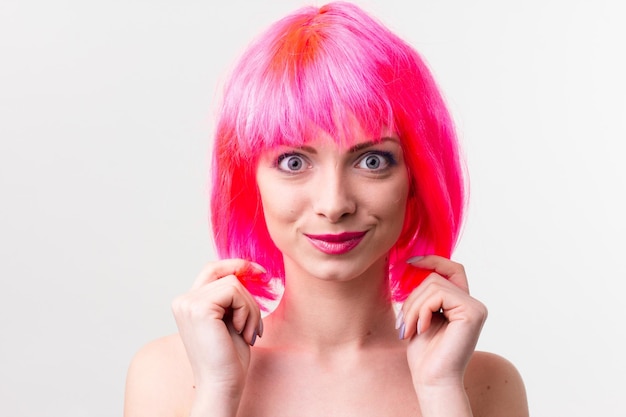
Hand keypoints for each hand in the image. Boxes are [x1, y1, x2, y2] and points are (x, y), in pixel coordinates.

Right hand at [171, 259, 264, 402]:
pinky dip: (247, 311)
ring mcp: (188, 303)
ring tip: (249, 332)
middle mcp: (183, 300)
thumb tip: (248, 270)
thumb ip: (231, 296)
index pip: (213, 269)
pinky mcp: (199, 308)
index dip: (237, 266)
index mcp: (188, 303)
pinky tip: (242, 332)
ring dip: (251, 309)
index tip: (262, 273)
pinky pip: (235, 292)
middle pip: (227, 276)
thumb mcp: (231, 318)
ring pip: (234, 284)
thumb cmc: (229, 358)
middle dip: (250, 298)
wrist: (222, 385)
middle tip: (255, 326)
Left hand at [398, 255, 486, 388]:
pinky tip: (421, 329)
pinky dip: (422, 311)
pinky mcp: (472, 313)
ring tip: (409, 329)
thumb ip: (424, 294)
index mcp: (462, 304)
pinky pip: (438, 295)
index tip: (410, 262)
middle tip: (404, 323)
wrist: (432, 379)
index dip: (432, 260)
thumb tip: (414, 265)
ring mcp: (475, 308)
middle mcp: (473, 304)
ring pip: (434, 285)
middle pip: (436, 277)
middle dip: (413, 297)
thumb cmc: (425, 354)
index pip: (452, 268)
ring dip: (414, 307)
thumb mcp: (421, 316)